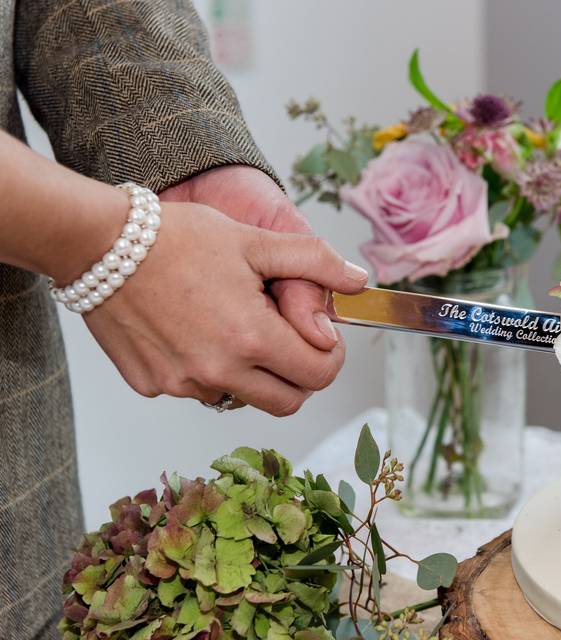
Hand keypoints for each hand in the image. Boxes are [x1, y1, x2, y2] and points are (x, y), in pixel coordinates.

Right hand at [83, 202, 367, 415]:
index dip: (330, 356)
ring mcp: (182, 383)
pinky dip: (208, 369)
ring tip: (234, 324)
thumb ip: (314, 261)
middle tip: (287, 339)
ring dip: (252, 373)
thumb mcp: (254, 240)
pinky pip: (197, 389)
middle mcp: (218, 371)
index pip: (318, 375)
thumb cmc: (177, 238)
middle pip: (287, 401)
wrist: (98, 245)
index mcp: (251, 336)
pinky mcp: (152, 384)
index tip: (321, 337)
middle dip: (299, 376)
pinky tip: (193, 329)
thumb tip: (360, 280)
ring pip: (242, 397)